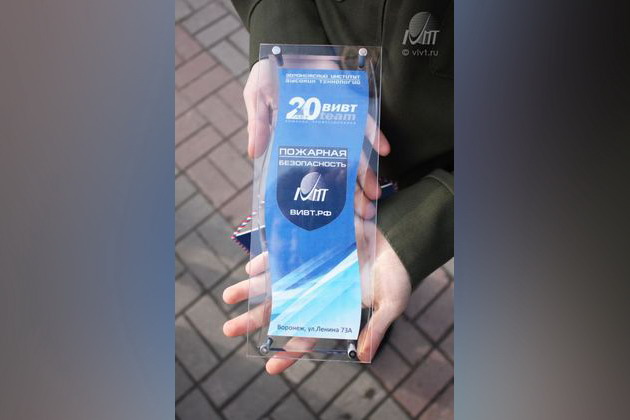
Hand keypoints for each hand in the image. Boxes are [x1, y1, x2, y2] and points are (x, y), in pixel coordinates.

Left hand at [222, 228, 410, 373]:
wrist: (400, 240)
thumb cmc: (396, 275)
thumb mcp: (391, 304)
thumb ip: (377, 328)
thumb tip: (364, 357)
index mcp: (333, 309)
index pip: (307, 335)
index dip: (289, 352)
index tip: (270, 367)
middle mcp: (317, 291)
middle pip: (281, 309)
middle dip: (255, 320)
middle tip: (229, 330)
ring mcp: (312, 270)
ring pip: (275, 283)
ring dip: (252, 290)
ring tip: (228, 296)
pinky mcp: (312, 248)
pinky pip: (284, 256)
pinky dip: (268, 261)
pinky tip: (253, 268)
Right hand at [243, 59, 389, 212]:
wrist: (291, 47)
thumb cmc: (270, 76)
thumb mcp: (257, 97)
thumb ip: (258, 123)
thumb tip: (254, 153)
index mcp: (294, 145)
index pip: (307, 177)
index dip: (316, 198)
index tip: (326, 220)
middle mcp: (318, 141)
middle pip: (336, 174)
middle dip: (350, 197)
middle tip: (361, 216)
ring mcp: (336, 127)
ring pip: (354, 156)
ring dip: (366, 176)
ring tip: (374, 197)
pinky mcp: (349, 108)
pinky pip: (365, 125)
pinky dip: (375, 137)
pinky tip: (383, 152)